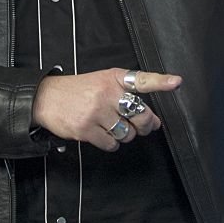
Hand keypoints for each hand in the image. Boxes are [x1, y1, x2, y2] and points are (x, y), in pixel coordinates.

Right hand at [31, 68, 181, 151]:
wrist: (47, 98)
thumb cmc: (78, 90)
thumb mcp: (103, 80)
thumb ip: (126, 94)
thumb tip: (152, 119)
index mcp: (114, 78)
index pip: (142, 79)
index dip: (161, 81)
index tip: (176, 82)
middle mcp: (107, 93)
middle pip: (141, 115)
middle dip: (145, 125)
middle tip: (143, 126)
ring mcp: (96, 111)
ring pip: (127, 133)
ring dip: (125, 135)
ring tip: (113, 127)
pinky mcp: (86, 129)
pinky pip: (111, 144)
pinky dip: (111, 144)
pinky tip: (102, 134)